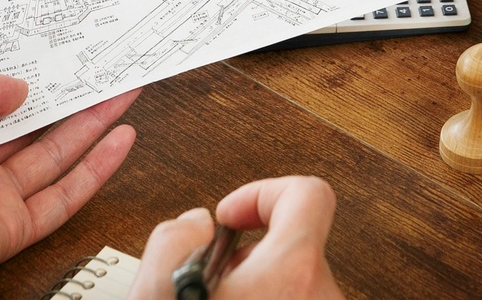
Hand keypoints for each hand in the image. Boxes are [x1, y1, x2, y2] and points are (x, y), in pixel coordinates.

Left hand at [0, 71, 137, 299]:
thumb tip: (18, 90)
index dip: (27, 81)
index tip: (58, 59)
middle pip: (33, 130)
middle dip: (70, 101)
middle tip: (102, 75)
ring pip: (55, 158)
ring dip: (92, 127)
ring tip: (124, 96)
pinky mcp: (14, 228)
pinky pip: (64, 197)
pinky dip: (96, 170)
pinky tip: (119, 142)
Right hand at [131, 177, 344, 299]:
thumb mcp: (160, 290)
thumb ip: (175, 239)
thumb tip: (195, 224)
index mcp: (293, 271)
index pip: (308, 193)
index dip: (260, 193)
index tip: (228, 217)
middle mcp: (321, 292)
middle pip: (296, 238)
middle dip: (251, 247)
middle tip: (216, 268)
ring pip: (293, 276)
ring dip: (256, 279)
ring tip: (219, 293)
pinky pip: (295, 297)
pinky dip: (265, 296)